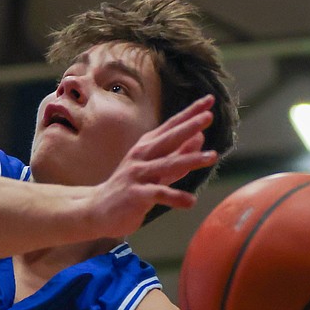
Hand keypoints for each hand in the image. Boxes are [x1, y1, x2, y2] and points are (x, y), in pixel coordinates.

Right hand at [89, 95, 218, 237]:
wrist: (97, 209)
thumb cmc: (130, 187)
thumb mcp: (155, 168)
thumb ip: (177, 155)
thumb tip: (200, 138)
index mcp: (146, 147)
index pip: (171, 126)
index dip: (190, 113)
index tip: (209, 100)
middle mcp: (141, 156)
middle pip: (168, 139)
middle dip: (189, 127)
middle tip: (209, 116)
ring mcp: (136, 174)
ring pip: (166, 165)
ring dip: (190, 159)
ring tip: (212, 156)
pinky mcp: (134, 195)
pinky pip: (158, 194)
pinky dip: (175, 197)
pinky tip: (191, 201)